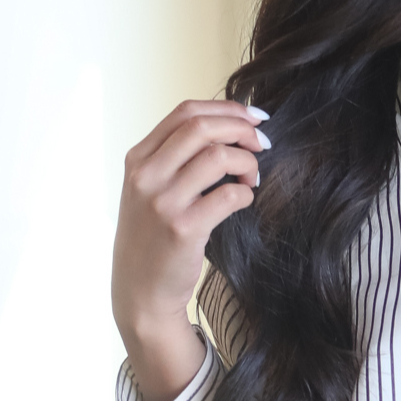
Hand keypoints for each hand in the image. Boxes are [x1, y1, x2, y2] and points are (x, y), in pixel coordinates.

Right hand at [112, 99, 268, 400]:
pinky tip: (244, 200)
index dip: (226, 109)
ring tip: (252, 178)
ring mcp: (162, 202)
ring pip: (218, 156)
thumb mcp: (148, 191)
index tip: (252, 117)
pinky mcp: (183, 229)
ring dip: (247, 163)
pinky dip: (246, 193)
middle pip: (202, 127)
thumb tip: (229, 128)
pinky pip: (229, 195)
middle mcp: (145, 176)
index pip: (184, 112)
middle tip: (262, 143)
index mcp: (137, 159)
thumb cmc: (151, 239)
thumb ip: (174, 159)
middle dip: (241, 129)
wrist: (140, 292)